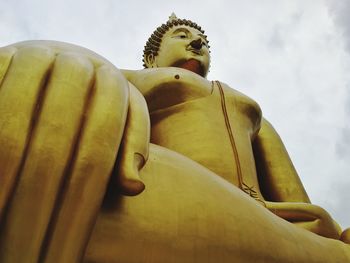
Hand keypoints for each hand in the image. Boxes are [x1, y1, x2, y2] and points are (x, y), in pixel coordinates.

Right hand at [0, 41, 131, 261]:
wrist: (62, 62)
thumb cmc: (97, 99)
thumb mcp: (123, 116)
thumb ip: (131, 144)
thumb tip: (134, 186)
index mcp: (108, 79)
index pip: (98, 148)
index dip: (80, 203)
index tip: (65, 253)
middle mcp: (72, 62)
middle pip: (55, 144)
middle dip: (38, 203)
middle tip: (28, 256)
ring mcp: (30, 54)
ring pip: (14, 128)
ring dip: (7, 181)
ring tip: (5, 235)